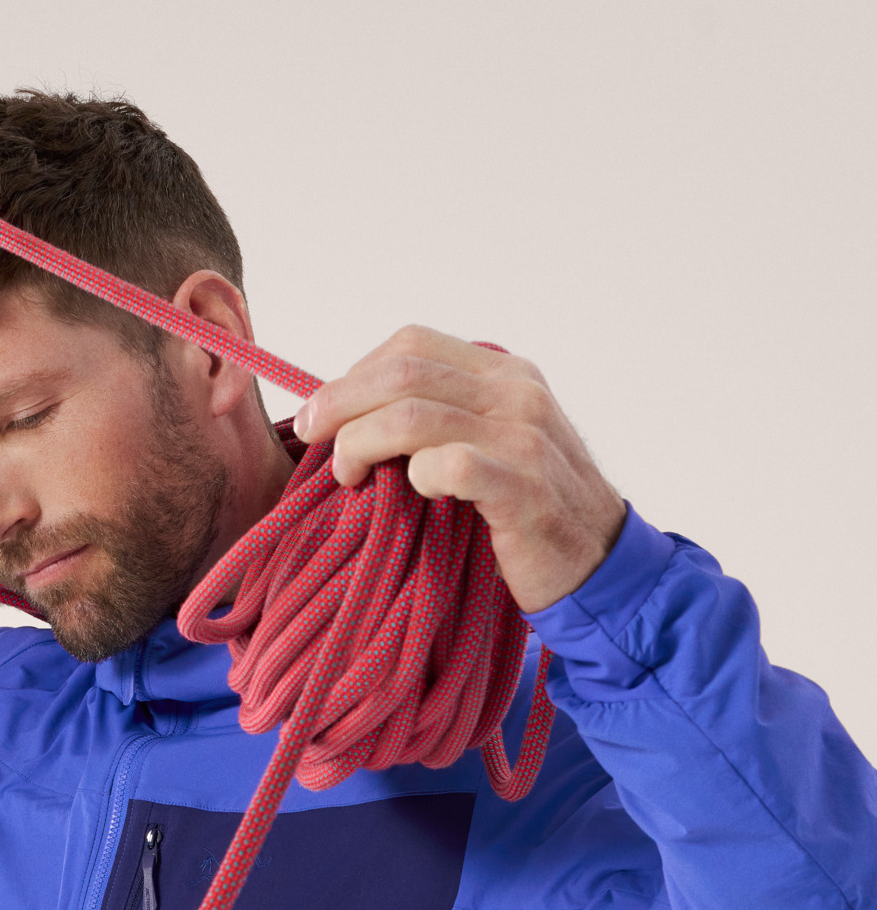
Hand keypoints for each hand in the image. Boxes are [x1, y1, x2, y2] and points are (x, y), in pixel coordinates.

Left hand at [293, 327, 627, 614]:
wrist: (597, 564)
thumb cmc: (526, 513)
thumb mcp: (489, 445)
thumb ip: (440, 420)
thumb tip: (353, 416)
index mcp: (504, 373)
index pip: (412, 344)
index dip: (354, 373)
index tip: (320, 412)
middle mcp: (516, 393)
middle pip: (403, 372)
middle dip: (340, 402)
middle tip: (311, 437)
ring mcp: (523, 437)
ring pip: (414, 415)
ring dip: (362, 442)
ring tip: (348, 474)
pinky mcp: (524, 487)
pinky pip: (450, 465)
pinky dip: (416, 476)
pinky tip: (410, 494)